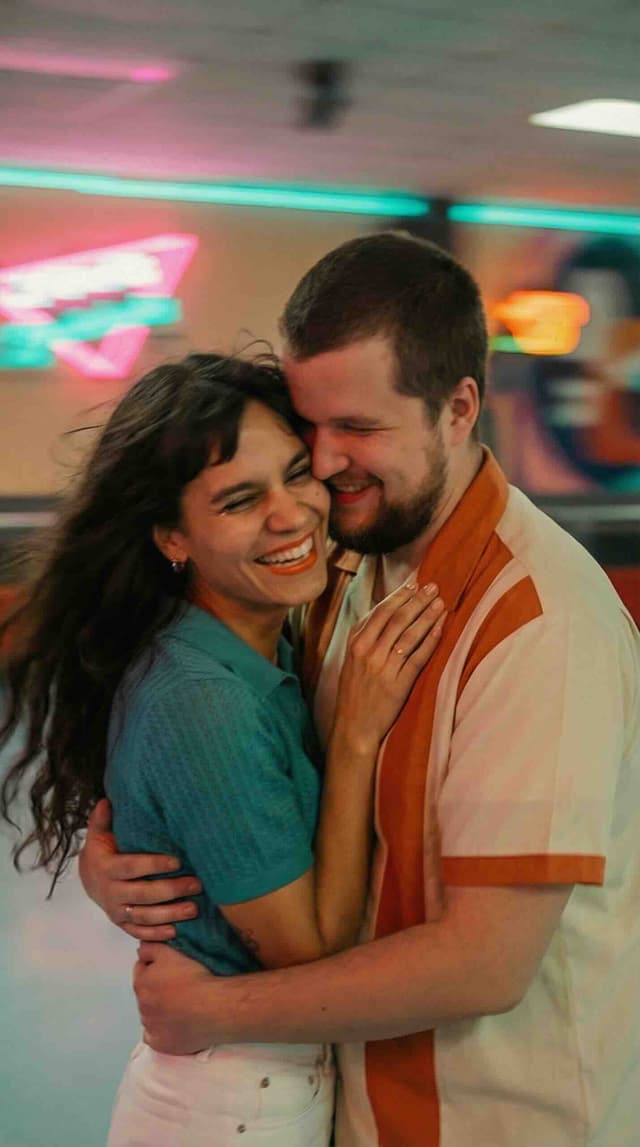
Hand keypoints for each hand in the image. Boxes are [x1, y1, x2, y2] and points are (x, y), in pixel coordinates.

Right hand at [79, 799, 201, 940]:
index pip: (132, 867)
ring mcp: (117, 911)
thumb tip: (107, 801)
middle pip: (143, 894)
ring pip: (145, 916)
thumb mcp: (98, 835)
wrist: (88, 879)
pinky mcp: (122, 924)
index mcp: (106, 869)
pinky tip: (176, 932)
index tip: (177, 861)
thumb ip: (102, 820)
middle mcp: (111, 893)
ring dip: (170, 914)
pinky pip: (139, 932)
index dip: (154, 865)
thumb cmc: (101, 852)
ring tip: (194, 908)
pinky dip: (156, 934)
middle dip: (171, 890)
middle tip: (196, 884)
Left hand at [135, 942, 217, 1053]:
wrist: (214, 1006)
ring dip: (160, 1010)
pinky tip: (176, 1025)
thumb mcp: (170, 952)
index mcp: (141, 983)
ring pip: (151, 1015)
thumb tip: (140, 949)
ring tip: (181, 1006)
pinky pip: (156, 1037)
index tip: (170, 968)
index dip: (155, 966)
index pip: (141, 970)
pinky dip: (163, 1031)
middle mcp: (142, 1006)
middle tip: (178, 986)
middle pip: (146, 993)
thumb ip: (150, 947)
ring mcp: (150, 1027)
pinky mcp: (161, 1045)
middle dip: (156, 989)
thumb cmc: (194, 977)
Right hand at [334, 582, 444, 750]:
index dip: (399, 595)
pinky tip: (440, 628)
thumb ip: (365, 637)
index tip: (414, 583)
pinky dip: (430, 641)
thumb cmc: (355, 692)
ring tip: (440, 603)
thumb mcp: (352, 660)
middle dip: (417, 600)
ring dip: (426, 616)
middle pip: (397, 619)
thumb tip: (385, 612)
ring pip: (408, 635)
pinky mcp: (397, 684)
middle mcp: (368, 652)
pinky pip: (417, 658)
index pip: (380, 611)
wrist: (354, 726)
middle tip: (433, 587)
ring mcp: (383, 668)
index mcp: (356, 643)